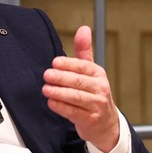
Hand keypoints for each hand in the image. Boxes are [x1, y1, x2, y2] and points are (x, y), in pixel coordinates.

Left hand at [42, 26, 119, 150]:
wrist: (106, 123)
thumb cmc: (94, 94)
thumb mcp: (91, 71)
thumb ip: (84, 51)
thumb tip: (83, 29)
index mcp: (98, 74)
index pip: (83, 67)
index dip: (69, 64)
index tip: (55, 62)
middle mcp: (100, 88)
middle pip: (79, 81)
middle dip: (62, 78)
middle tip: (47, 75)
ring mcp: (97, 105)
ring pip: (77, 97)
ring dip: (60, 93)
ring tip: (46, 89)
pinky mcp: (91, 120)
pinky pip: (74, 112)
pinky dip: (62, 107)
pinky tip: (51, 102)